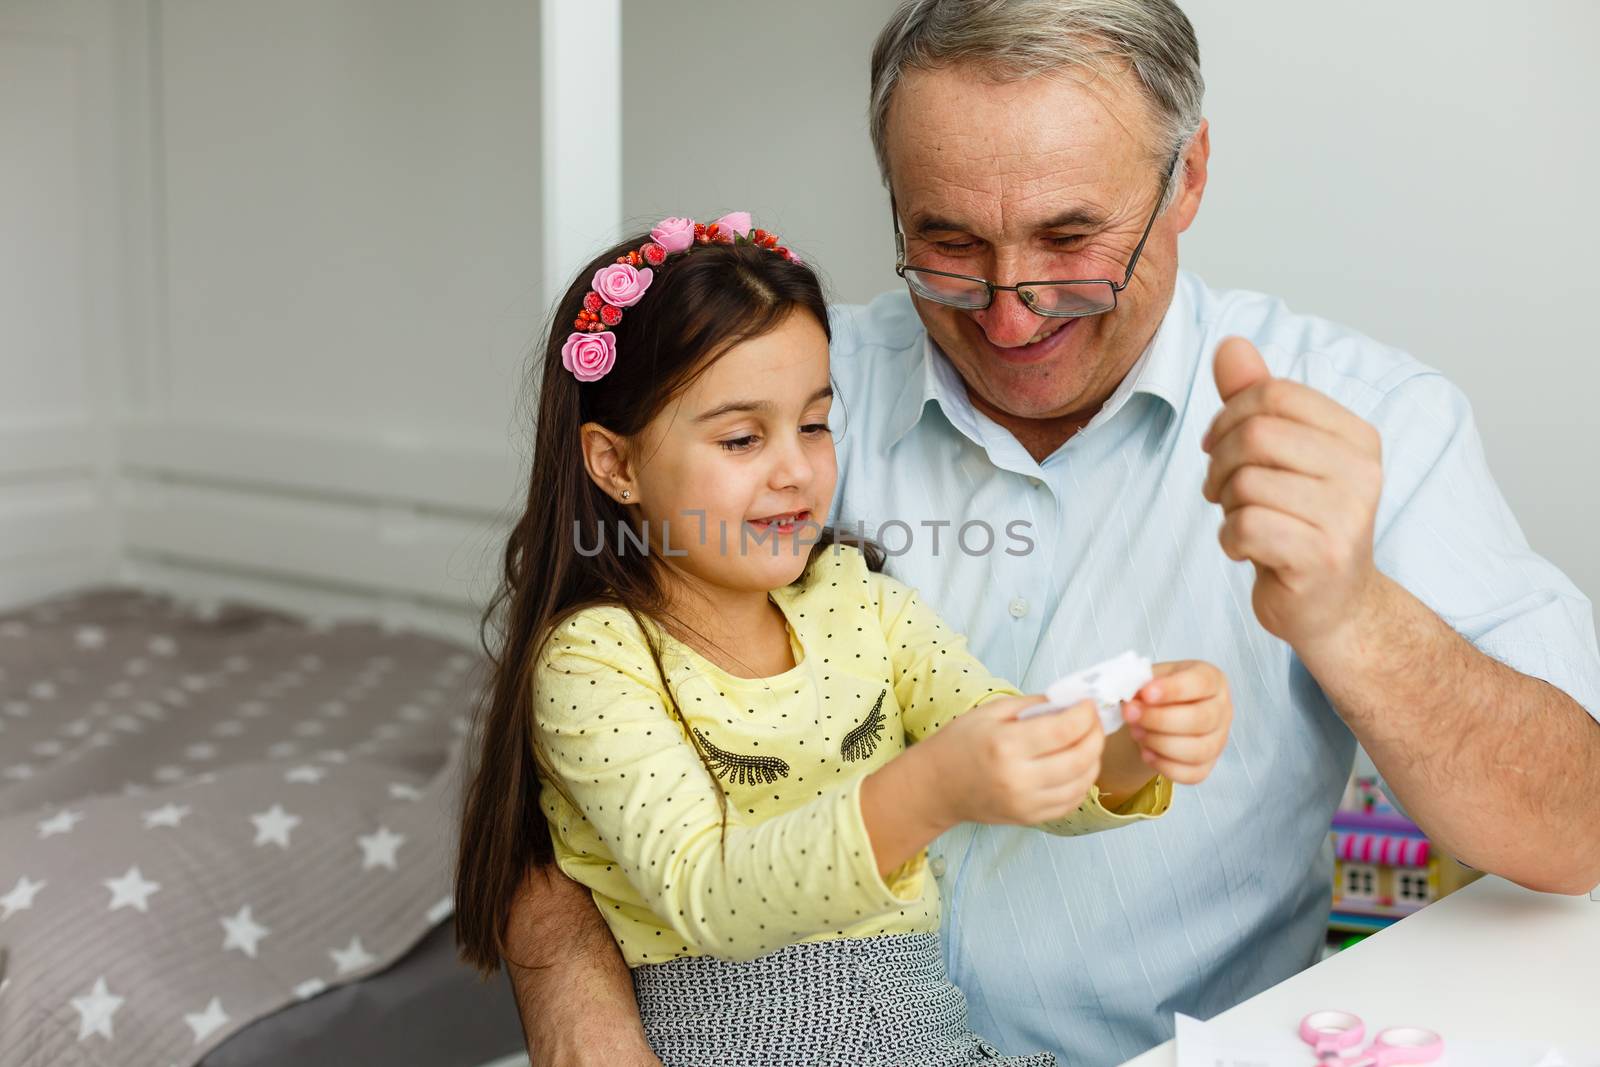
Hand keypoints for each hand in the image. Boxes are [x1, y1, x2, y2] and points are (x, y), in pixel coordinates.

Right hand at [922, 693, 1104, 826]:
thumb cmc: (960, 743)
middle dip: (1096, 735)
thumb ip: (1033, 704)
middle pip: (1080, 758)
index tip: (1088, 703)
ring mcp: (1026, 803)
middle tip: (1094, 721)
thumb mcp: (991, 711)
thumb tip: (1071, 701)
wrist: (936, 787)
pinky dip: (1082, 782)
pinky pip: (1071, 802)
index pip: (1064, 730)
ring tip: (1087, 742)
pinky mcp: (1030, 819)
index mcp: (1006, 745)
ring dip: (1094, 759)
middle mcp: (1018, 779)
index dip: (1085, 714)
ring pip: (1082, 783)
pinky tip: (1076, 766)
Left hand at [1121, 661, 1232, 783]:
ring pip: (1197, 750)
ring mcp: (1218, 740)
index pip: (1200, 683)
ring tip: (1136, 732)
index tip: (1146, 694)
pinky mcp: (1208, 765)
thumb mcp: (1150, 677)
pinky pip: (1191, 773)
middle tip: (1130, 715)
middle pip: (1200, 719)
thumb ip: (1141, 682)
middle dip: (1160, 719)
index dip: (1173, 690)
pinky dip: (1164, 766)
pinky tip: (1146, 753)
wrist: (1157, 714)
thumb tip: (1130, 697)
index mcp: (1211, 679)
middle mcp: (1222, 709)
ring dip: (1160, 743)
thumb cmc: (1157, 691)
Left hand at [1201, 337, 1383, 653]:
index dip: (1229, 416)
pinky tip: (1248, 550)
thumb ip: (1255, 399)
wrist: (1334, 606)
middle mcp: (1361, 471)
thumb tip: (1230, 345)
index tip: (1219, 446)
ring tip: (1242, 520)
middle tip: (1222, 490)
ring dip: (1224, 504)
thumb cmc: (1300, 523)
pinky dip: (1230, 540)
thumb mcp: (1281, 455)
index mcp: (1356, 436)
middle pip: (1255, 434)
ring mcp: (1346, 516)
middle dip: (1220, 462)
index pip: (1272, 394)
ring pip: (1245, 482)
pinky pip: (1245, 527)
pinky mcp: (1321, 557)